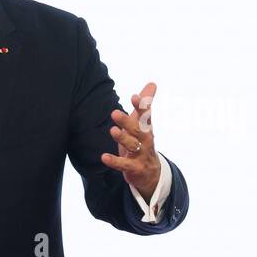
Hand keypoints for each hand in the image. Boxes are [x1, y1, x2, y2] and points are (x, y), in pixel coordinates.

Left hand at [100, 82, 160, 198]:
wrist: (151, 173)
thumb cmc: (143, 143)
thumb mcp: (143, 124)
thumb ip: (145, 104)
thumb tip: (152, 83)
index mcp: (147, 128)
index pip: (146, 116)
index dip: (142, 106)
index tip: (135, 97)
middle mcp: (146, 140)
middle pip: (138, 130)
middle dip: (127, 122)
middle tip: (114, 113)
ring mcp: (141, 155)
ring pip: (132, 146)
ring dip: (123, 138)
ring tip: (113, 130)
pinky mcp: (134, 168)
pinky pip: (124, 165)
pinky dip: (114, 161)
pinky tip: (104, 157)